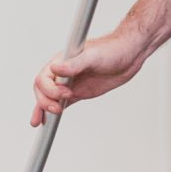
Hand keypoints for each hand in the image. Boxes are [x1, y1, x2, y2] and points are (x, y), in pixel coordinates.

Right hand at [30, 28, 145, 126]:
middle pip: (42, 90)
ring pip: (48, 98)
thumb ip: (74, 64)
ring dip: (43, 109)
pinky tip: (47, 121)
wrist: (128, 55)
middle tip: (58, 109)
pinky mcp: (78, 92)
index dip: (50, 89)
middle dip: (45, 101)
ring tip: (41, 122)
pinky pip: (60, 103)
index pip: (43, 78)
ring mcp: (69, 83)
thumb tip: (55, 69)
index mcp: (61, 61)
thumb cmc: (112, 49)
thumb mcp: (92, 56)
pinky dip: (52, 112)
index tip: (66, 93)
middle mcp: (63, 72)